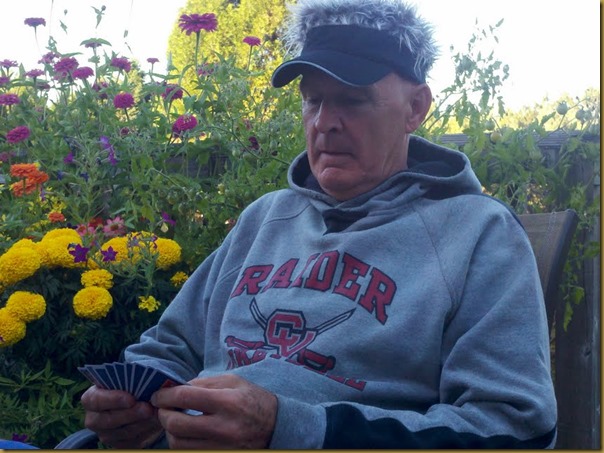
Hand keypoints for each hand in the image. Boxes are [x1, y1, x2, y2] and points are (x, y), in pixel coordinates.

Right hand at [81, 385, 163, 447]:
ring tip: (155, 413)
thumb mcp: (130, 378)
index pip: (94, 400)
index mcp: (91, 398)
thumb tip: (147, 381)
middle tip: (147, 408)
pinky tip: (155, 421)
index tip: (131, 399)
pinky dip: (146, 431)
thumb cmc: (132, 385)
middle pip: (108, 420)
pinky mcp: (119, 444)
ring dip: (141, 423)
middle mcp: (94, 418)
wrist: (140, 400)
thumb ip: (132, 378)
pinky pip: (132, 441)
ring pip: (123, 432)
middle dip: (130, 414)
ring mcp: (105, 434)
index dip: (112, 400)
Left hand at [151, 374, 277, 448]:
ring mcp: (222, 448)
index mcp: (228, 402)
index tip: (158, 395)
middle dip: (163, 416)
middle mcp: (224, 428)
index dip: (165, 396)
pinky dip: (182, 444)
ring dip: (170, 432)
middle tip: (162, 409)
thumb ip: (203, 383)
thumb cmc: (253, 399)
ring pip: (179, 445)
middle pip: (177, 425)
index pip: (185, 398)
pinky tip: (185, 434)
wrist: (277, 426)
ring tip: (174, 422)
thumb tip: (175, 388)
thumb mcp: (233, 381)